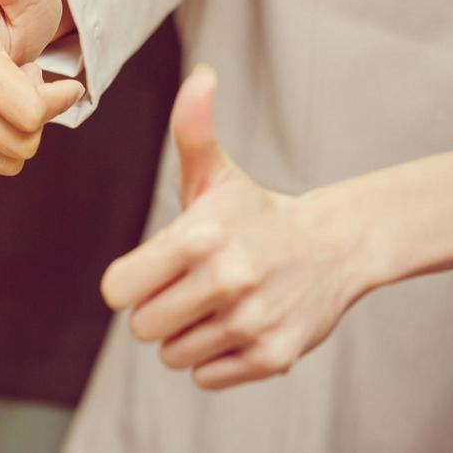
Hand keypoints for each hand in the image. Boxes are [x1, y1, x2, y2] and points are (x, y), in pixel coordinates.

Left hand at [100, 66, 368, 389]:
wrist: (335, 247)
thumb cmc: (256, 212)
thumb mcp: (218, 173)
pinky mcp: (273, 357)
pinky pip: (207, 376)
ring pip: (173, 354)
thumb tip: (201, 76)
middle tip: (186, 288)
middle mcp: (225, 280)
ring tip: (214, 305)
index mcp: (198, 236)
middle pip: (142, 327)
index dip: (128, 283)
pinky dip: (214, 360)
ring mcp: (250, 321)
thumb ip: (193, 127)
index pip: (118, 288)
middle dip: (155, 310)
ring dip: (185, 335)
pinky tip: (236, 327)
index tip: (150, 271)